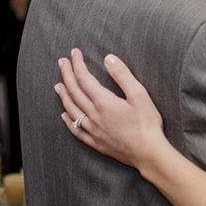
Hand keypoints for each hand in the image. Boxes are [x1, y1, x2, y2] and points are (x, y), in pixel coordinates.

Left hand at [55, 49, 165, 169]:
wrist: (148, 153)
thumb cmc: (147, 123)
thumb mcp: (139, 94)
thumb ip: (122, 75)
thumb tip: (108, 58)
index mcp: (103, 102)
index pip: (84, 78)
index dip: (77, 64)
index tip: (74, 53)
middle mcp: (94, 116)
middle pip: (74, 92)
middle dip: (66, 75)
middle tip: (62, 62)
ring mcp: (93, 131)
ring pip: (71, 110)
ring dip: (63, 96)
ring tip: (58, 85)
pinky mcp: (96, 143)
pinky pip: (76, 131)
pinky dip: (68, 121)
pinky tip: (64, 116)